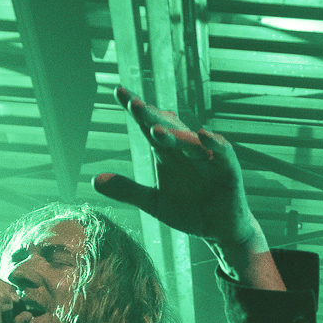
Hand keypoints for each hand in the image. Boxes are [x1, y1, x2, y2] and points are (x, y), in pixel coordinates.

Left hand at [94, 87, 264, 254]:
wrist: (218, 231)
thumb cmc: (188, 211)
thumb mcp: (153, 202)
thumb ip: (127, 190)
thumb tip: (94, 180)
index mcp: (167, 152)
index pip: (148, 125)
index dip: (134, 109)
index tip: (118, 91)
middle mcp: (186, 149)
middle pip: (167, 126)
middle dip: (150, 114)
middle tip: (133, 103)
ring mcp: (208, 157)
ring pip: (189, 139)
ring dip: (174, 133)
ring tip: (155, 129)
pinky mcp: (229, 169)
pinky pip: (223, 152)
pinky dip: (215, 143)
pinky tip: (203, 134)